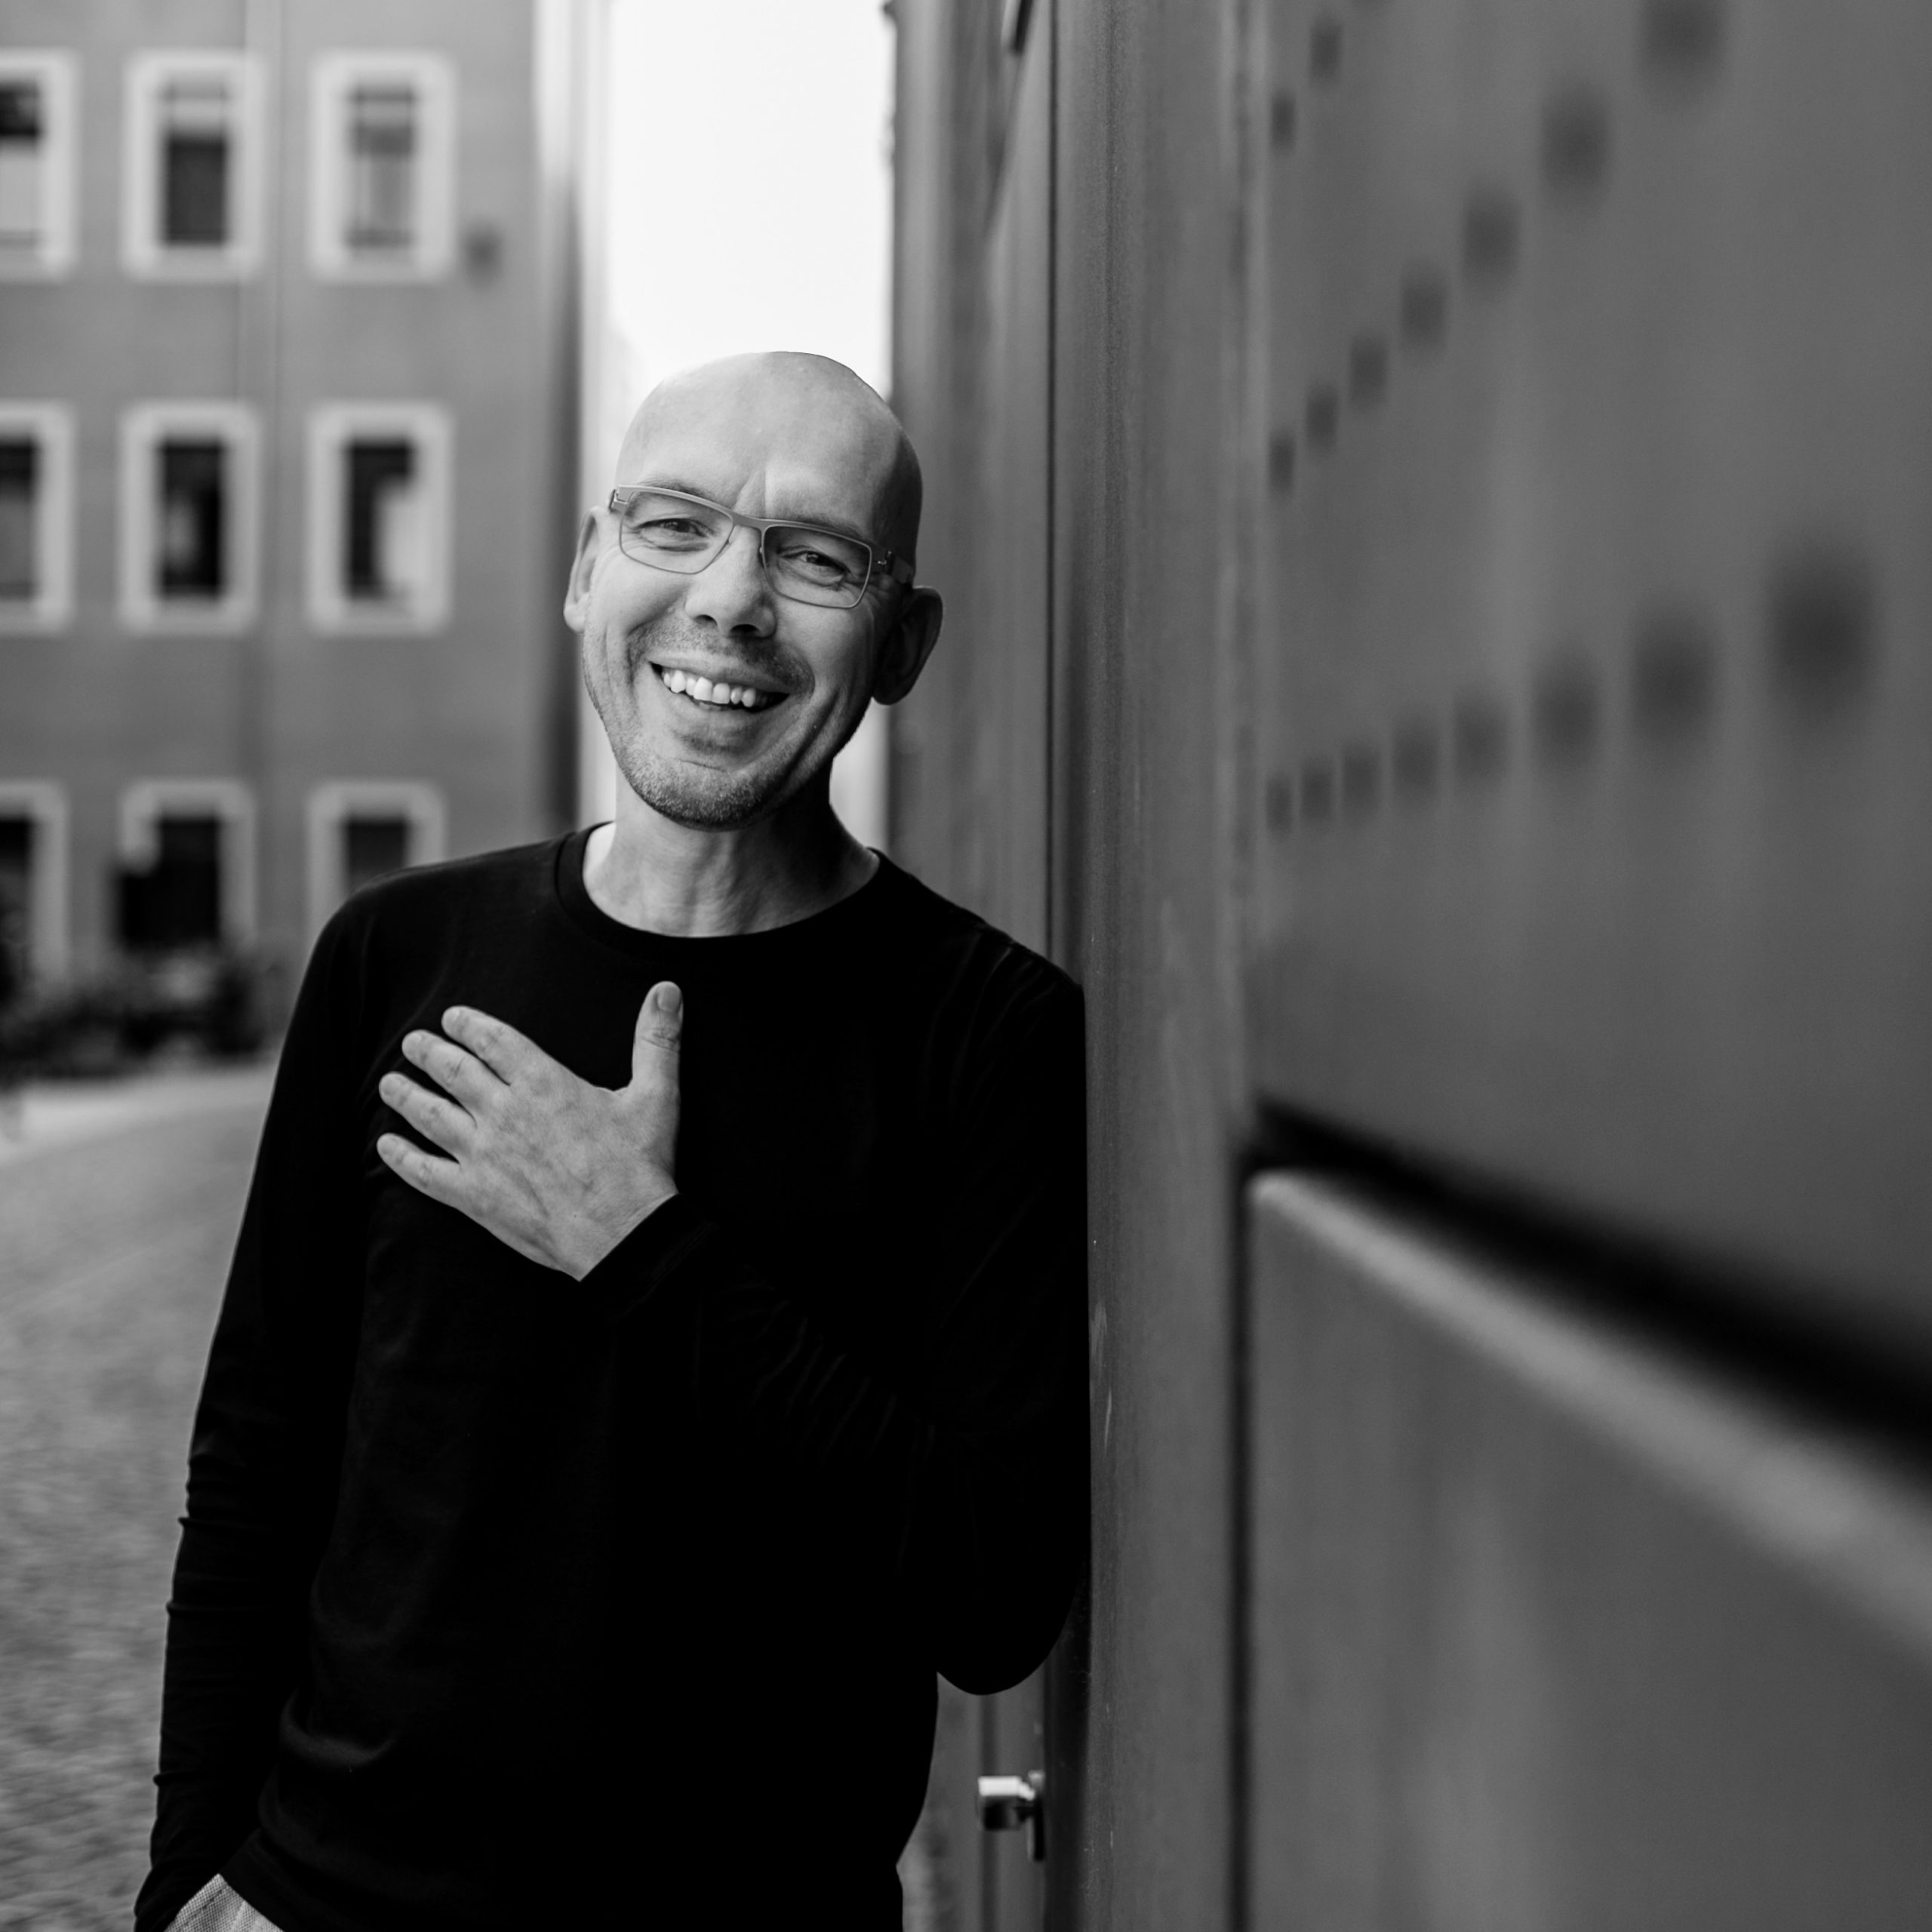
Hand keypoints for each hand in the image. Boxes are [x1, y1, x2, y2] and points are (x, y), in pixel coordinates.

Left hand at [376, 984, 682, 1279]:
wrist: (623, 1234)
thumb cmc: (640, 1165)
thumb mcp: (657, 1096)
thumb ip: (657, 1039)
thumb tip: (668, 990)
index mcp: (545, 1083)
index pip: (494, 1041)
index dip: (469, 1026)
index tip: (451, 1019)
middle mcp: (506, 1112)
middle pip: (454, 1072)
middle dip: (428, 1053)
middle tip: (412, 1043)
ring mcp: (484, 1155)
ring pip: (431, 1116)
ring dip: (406, 1096)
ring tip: (389, 1082)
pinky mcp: (474, 1196)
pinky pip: (425, 1172)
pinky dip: (402, 1158)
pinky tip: (386, 1147)